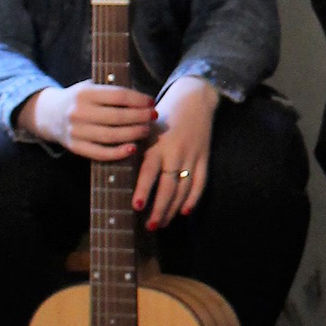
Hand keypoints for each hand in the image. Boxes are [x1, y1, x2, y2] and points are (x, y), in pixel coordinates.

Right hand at [21, 80, 156, 161]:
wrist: (49, 114)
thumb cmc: (80, 99)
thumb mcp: (90, 87)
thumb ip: (111, 91)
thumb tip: (143, 99)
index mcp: (84, 93)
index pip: (118, 96)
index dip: (138, 100)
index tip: (151, 102)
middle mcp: (78, 112)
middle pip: (117, 117)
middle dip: (140, 117)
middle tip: (153, 116)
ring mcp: (76, 132)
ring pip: (111, 136)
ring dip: (134, 134)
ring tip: (147, 130)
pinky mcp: (75, 147)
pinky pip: (99, 153)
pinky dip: (118, 153)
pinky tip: (133, 149)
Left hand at [135, 76, 218, 226]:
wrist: (194, 99)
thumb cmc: (163, 115)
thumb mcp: (147, 129)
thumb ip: (137, 149)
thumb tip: (120, 173)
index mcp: (157, 145)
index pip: (150, 172)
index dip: (144, 190)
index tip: (137, 207)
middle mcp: (175, 152)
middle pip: (168, 187)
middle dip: (159, 208)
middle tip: (150, 226)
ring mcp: (192, 156)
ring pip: (184, 188)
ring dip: (173, 208)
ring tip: (162, 223)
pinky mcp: (205, 157)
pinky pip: (201, 182)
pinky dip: (194, 198)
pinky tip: (185, 211)